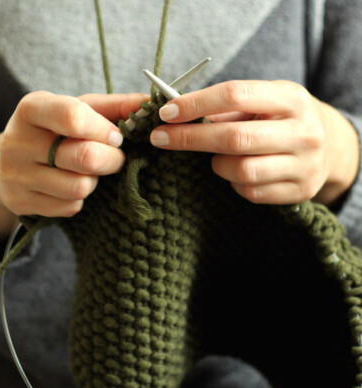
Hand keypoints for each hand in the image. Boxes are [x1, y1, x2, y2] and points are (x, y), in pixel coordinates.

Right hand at [0, 91, 146, 245]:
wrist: (9, 163)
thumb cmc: (55, 131)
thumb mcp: (79, 110)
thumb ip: (114, 106)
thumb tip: (149, 104)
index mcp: (33, 109)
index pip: (73, 117)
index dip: (105, 130)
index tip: (117, 136)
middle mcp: (18, 141)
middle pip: (85, 157)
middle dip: (112, 160)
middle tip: (114, 158)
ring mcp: (16, 175)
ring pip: (79, 187)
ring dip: (94, 181)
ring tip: (88, 172)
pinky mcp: (21, 202)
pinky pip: (69, 207)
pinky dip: (79, 199)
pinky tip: (70, 185)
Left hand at [150, 80, 358, 205]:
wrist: (328, 146)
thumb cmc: (281, 120)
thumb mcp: (263, 101)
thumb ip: (227, 107)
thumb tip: (176, 114)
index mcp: (291, 99)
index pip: (235, 95)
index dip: (195, 104)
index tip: (166, 113)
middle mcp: (303, 132)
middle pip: (234, 138)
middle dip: (190, 139)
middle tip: (159, 138)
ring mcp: (304, 165)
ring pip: (241, 170)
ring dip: (218, 165)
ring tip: (218, 157)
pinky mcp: (299, 191)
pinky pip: (250, 193)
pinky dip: (234, 183)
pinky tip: (237, 172)